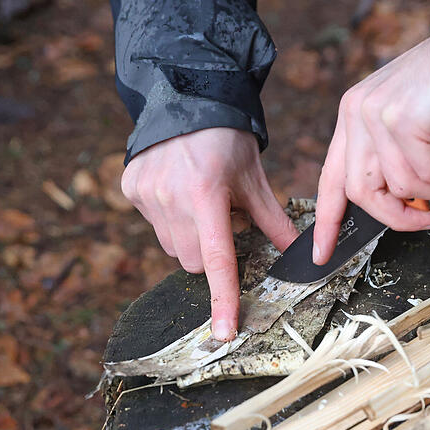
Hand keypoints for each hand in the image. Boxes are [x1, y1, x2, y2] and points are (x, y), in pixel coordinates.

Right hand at [121, 128, 297, 340]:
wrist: (185, 96)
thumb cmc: (227, 138)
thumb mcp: (254, 178)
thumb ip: (273, 220)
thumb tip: (298, 254)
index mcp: (205, 195)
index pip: (216, 259)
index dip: (223, 298)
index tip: (224, 333)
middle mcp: (170, 198)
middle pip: (192, 260)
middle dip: (210, 253)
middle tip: (224, 219)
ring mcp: (146, 194)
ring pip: (172, 246)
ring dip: (190, 237)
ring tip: (200, 200)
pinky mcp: (130, 188)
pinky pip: (154, 224)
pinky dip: (169, 218)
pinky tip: (178, 188)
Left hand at [313, 37, 429, 263]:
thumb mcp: (411, 123)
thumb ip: (396, 159)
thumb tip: (405, 203)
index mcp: (352, 116)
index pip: (330, 179)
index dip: (326, 220)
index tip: (322, 253)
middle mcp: (356, 114)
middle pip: (363, 194)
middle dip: (400, 217)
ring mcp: (376, 115)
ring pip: (403, 186)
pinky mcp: (403, 119)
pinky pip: (428, 173)